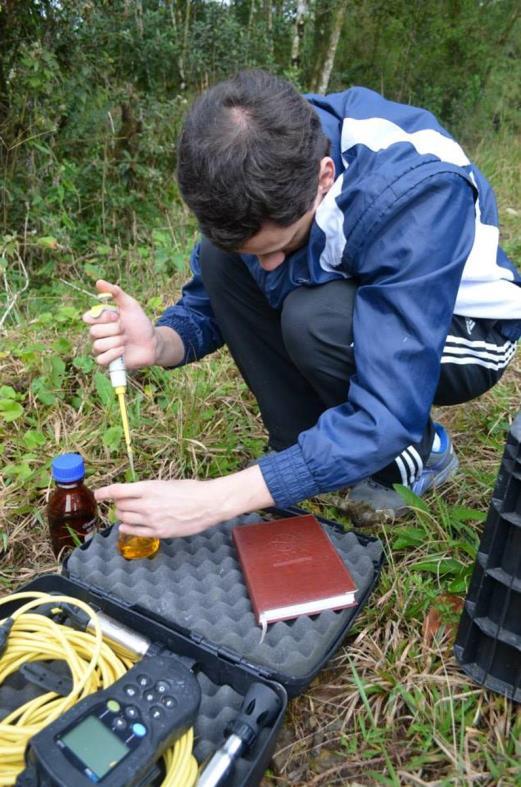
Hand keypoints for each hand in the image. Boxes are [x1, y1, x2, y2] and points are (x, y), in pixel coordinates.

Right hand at [83, 280, 157, 369]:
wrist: (152, 342)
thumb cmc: (140, 323)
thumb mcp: (130, 305)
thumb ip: (116, 293)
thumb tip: (99, 282)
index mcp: (101, 320)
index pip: (88, 318)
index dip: (102, 318)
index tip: (117, 316)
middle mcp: (98, 333)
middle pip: (94, 332)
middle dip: (114, 330)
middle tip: (125, 330)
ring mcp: (102, 348)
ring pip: (98, 346)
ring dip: (116, 342)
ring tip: (126, 341)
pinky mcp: (107, 361)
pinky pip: (101, 360)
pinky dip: (114, 354)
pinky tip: (124, 350)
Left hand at [95, 466, 274, 538]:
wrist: (208, 503)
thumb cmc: (191, 489)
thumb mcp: (166, 484)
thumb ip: (148, 489)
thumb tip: (134, 493)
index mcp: (148, 488)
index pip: (118, 491)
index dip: (105, 492)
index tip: (98, 494)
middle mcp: (146, 504)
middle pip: (120, 506)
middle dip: (118, 504)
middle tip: (122, 503)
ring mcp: (151, 519)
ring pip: (125, 518)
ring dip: (122, 515)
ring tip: (127, 513)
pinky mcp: (158, 532)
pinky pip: (134, 531)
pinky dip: (127, 528)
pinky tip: (126, 526)